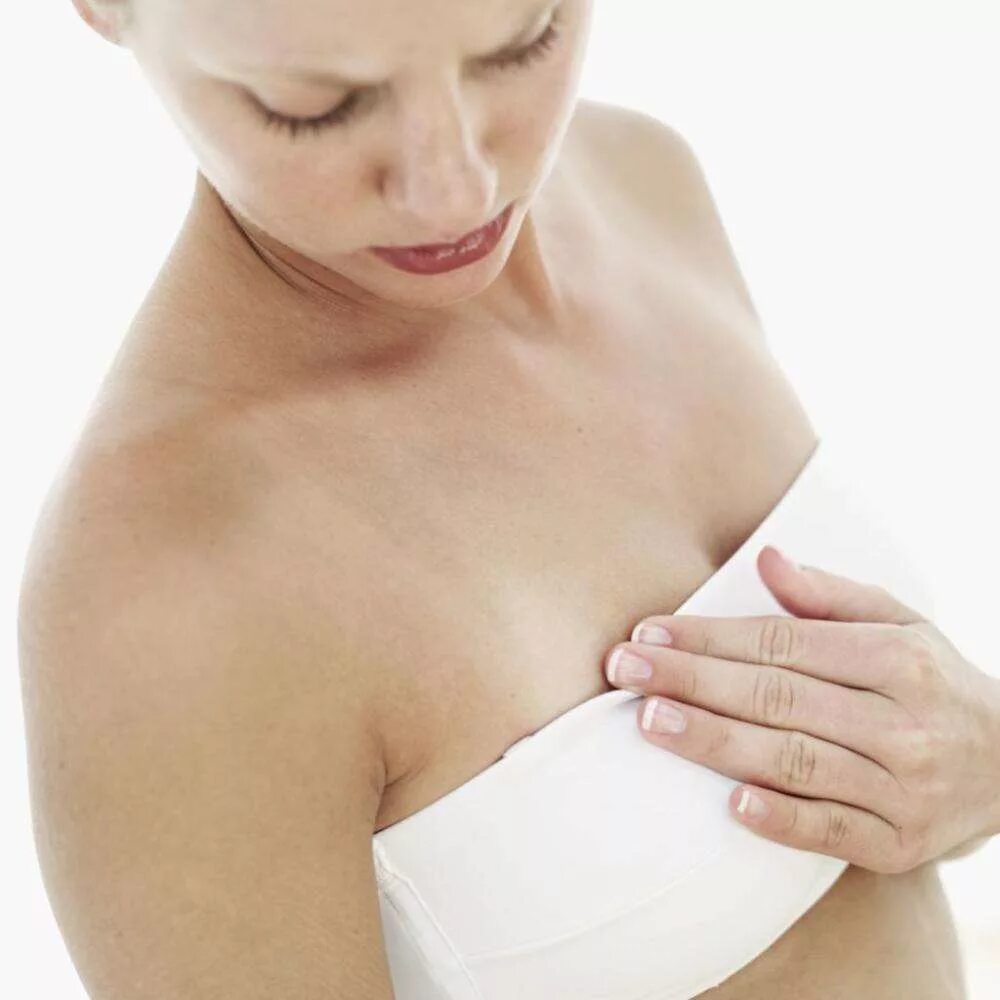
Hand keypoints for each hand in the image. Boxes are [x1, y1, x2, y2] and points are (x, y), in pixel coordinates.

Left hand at [605, 545, 999, 873]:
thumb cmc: (932, 682)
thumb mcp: (900, 623)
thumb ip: (830, 596)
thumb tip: (766, 559)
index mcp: (897, 658)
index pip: (783, 643)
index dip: (711, 637)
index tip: (649, 631)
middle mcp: (904, 722)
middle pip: (778, 697)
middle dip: (693, 680)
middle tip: (625, 669)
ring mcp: (905, 788)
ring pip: (795, 761)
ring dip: (717, 742)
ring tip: (652, 722)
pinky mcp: (901, 845)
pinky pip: (833, 832)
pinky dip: (783, 820)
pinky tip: (730, 803)